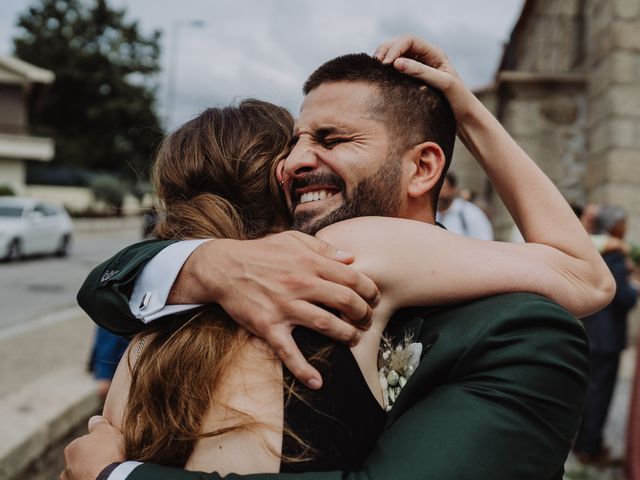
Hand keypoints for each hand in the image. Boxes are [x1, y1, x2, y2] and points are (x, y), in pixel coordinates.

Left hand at [61, 416, 124, 479]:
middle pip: (80, 461)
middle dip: (90, 461)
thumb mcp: (106, 430)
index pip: (83, 444)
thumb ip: (98, 424)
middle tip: (107, 460)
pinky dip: (94, 479)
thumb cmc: (108, 454)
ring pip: (81, 475)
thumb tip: (94, 419)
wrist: (111, 479)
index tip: (108, 447)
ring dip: (90, 472)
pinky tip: (104, 477)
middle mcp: (67, 468)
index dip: (97, 445)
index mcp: (71, 449)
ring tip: (106, 472)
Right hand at [170, 231, 379, 388]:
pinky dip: (302, 369)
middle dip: (362, 313)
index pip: (351, 277)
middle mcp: (299, 284)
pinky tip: (317, 382)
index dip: (368, 290)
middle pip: (344, 300)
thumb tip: (351, 258)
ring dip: (346, 335)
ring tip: (354, 339)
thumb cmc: (261, 252)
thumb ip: (323, 248)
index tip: (374, 299)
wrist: (223, 268)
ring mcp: (284, 306)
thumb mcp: (292, 240)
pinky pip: (288, 351)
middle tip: (367, 321)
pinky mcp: (268, 326)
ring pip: (325, 323)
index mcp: (308, 263)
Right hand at [374, 35, 472, 117]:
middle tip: (376, 65)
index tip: (386, 64)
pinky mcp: (413, 76)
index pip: (409, 40)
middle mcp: (425, 55)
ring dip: (384, 58)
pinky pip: (396, 67)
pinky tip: (382, 76)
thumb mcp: (442, 83)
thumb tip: (396, 63)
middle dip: (386, 50)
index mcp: (434, 52)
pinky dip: (387, 68)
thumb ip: (420, 71)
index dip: (395, 48)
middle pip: (400, 43)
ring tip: (376, 69)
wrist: (464, 114)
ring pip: (396, 54)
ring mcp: (418, 65)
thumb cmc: (458, 98)